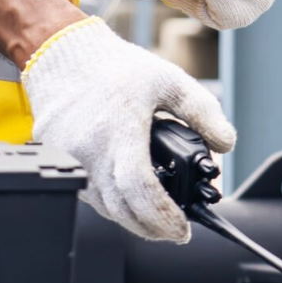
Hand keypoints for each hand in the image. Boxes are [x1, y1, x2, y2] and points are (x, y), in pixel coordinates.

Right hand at [21, 17, 236, 241]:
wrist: (62, 52)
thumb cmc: (114, 67)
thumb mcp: (169, 81)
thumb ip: (202, 112)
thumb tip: (225, 144)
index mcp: (120, 132)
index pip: (141, 191)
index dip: (163, 218)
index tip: (182, 229)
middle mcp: (90, 151)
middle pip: (121, 210)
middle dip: (152, 228)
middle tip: (174, 231)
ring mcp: (68, 158)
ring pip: (102, 206)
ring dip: (130, 217)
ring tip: (155, 215)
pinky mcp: (56, 159)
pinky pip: (85, 191)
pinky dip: (109, 200)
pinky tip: (126, 194)